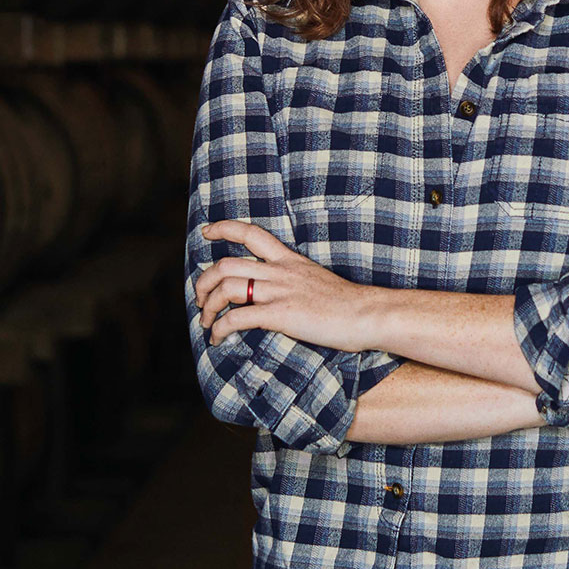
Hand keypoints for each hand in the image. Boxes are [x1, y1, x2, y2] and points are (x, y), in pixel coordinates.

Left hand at [193, 220, 383, 349]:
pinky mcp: (280, 314)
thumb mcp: (318, 281)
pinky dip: (220, 329)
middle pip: (226, 264)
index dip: (224, 228)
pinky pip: (237, 318)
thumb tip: (282, 294)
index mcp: (289, 261)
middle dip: (204, 281)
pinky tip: (217, 339)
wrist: (369, 314)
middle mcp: (280, 272)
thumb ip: (296, 282)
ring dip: (207, 306)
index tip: (207, 231)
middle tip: (199, 298)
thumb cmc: (349, 304)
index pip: (251, 233)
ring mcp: (279, 292)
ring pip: (226, 288)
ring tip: (206, 323)